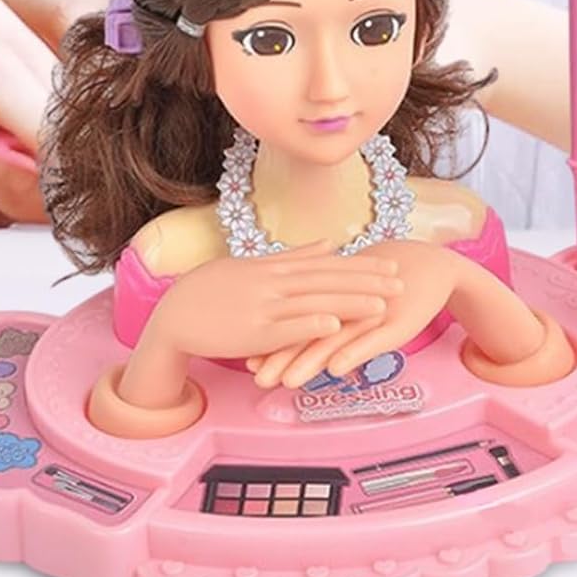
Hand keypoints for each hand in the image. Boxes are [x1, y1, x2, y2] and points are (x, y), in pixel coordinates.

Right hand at [150, 240, 404, 362]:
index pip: (327, 264)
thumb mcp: (253, 268)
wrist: (175, 315)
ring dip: (349, 302)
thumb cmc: (211, 292)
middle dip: (366, 280)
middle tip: (401, 280)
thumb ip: (292, 258)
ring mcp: (264, 307)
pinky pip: (286, 327)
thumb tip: (328, 244)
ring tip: (382, 304)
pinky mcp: (253, 332)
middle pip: (327, 280)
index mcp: (275, 268)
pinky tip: (335, 325)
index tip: (391, 263)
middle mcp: (274, 283)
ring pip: (313, 302)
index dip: (361, 265)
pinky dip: (310, 324)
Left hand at [247, 239, 464, 389]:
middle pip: (307, 331)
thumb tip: (288, 339)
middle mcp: (344, 303)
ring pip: (334, 339)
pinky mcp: (394, 324)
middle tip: (258, 379)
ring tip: (288, 381)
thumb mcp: (350, 299)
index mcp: (330, 295)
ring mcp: (369, 313)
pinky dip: (352, 353)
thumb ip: (322, 316)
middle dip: (281, 357)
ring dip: (309, 360)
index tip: (245, 359)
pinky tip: (337, 370)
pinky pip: (370, 340)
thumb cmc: (383, 284)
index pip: (294, 321)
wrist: (429, 264)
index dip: (270, 340)